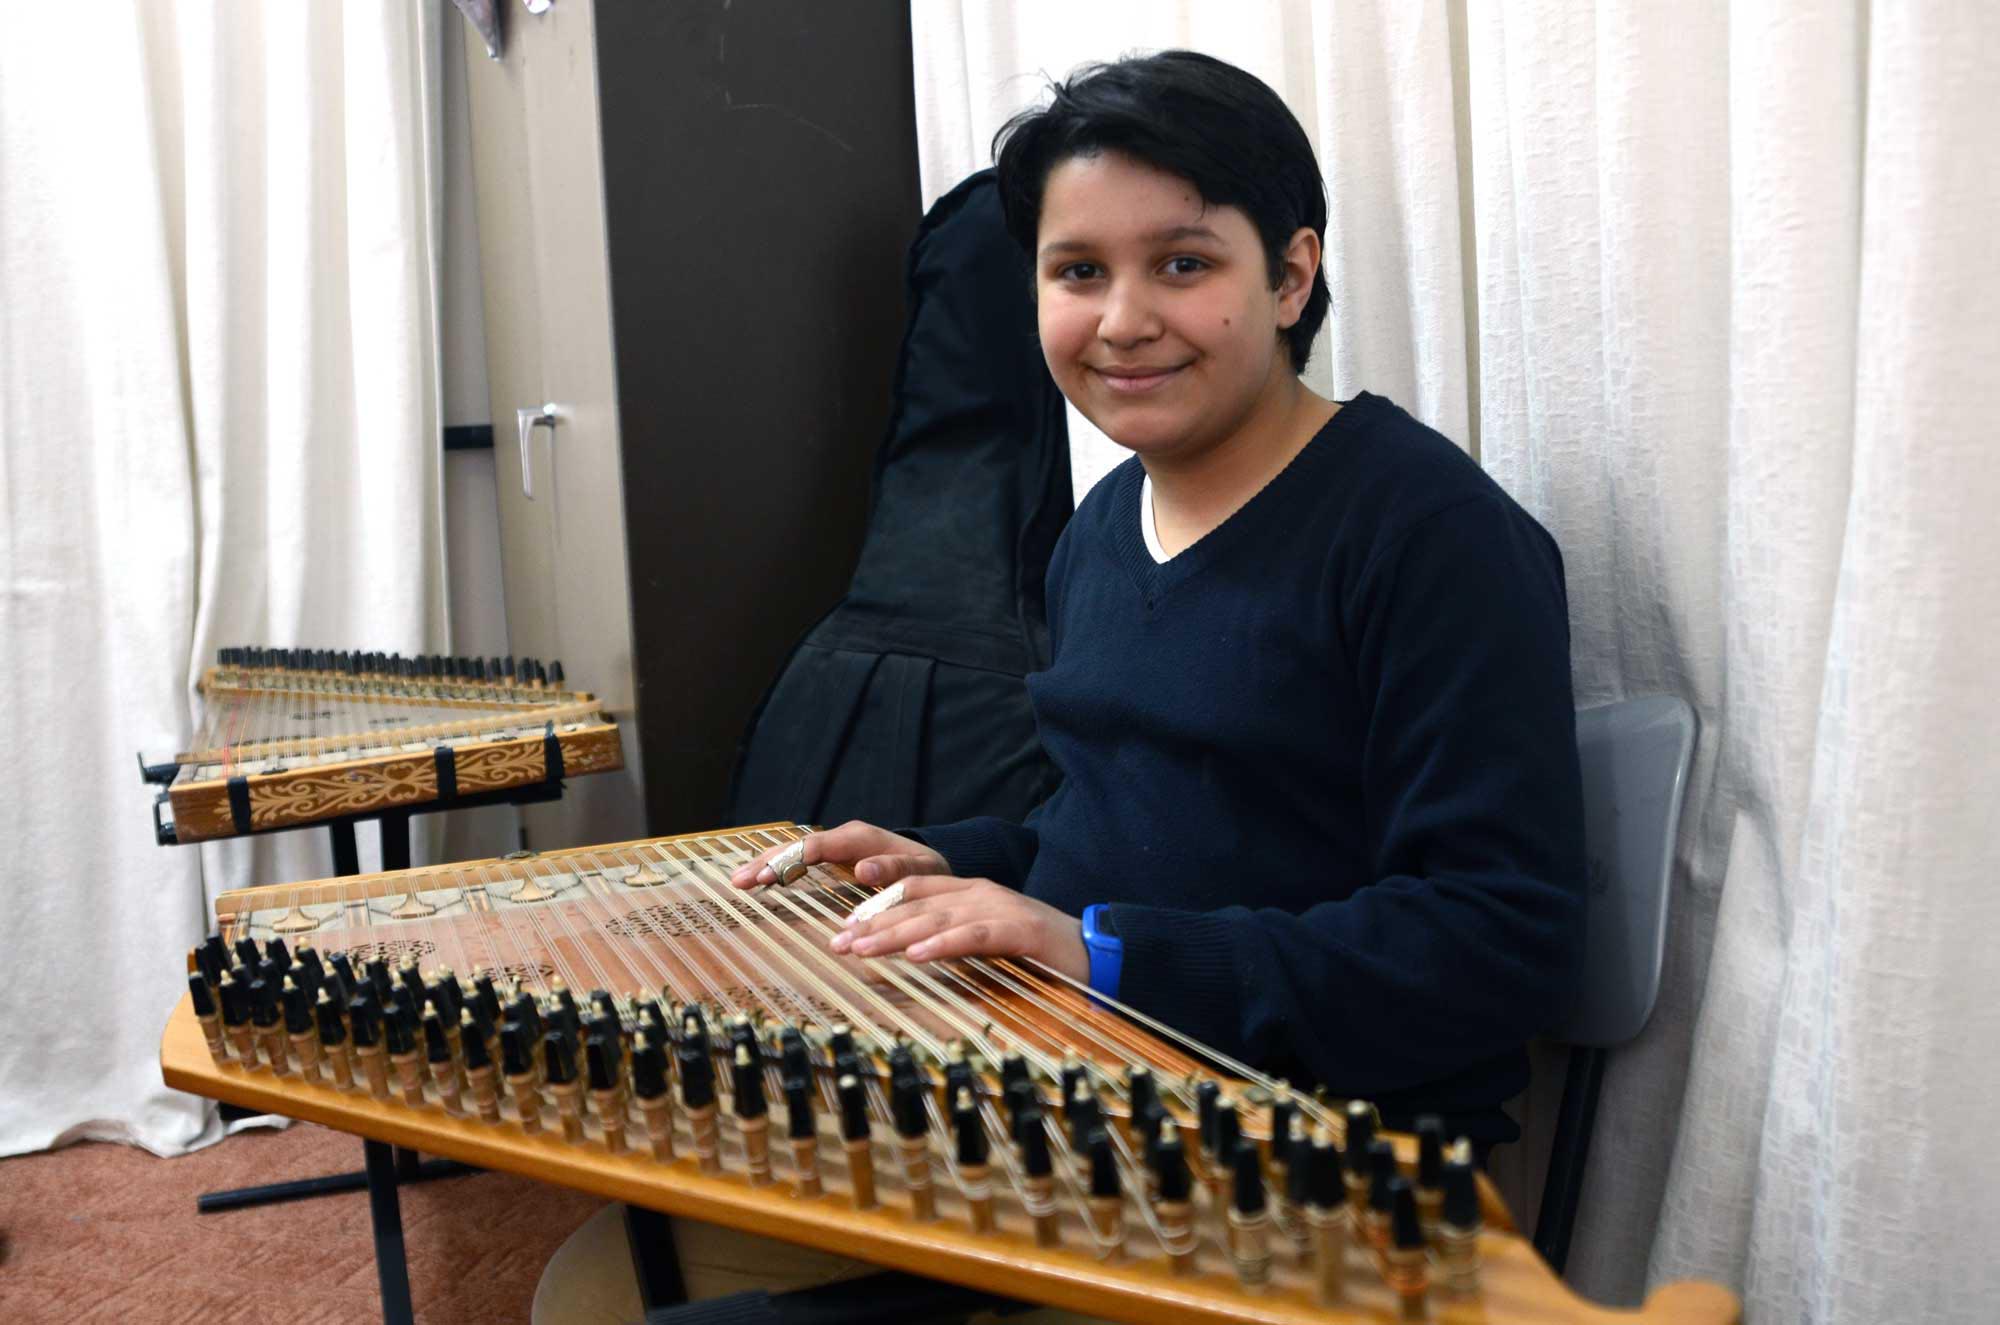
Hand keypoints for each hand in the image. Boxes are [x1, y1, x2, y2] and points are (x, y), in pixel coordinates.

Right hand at [729, 820, 948, 889]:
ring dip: (767, 863)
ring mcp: (837, 845)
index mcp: (861, 838)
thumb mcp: (922, 872)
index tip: (765, 877)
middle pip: (798, 845)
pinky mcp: (834, 856)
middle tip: (738, 881)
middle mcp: (844, 837)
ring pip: (794, 850)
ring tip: (738, 880)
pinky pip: (800, 858)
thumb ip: (895, 871)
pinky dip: (779, 866)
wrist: (932, 863)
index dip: (789, 861)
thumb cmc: (929, 872)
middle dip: (767, 861)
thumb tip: (861, 870)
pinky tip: (759, 879)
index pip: (817, 846)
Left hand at [827, 876, 1089, 983]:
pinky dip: (944, 943)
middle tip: (838, 944)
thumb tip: (910, 951)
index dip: (876, 906)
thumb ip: (954, 937)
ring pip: (937, 918)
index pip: (914, 890)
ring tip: (862, 948)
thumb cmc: (1038, 951)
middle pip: (916, 904)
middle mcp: (980, 893)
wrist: (1096, 949)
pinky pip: (975, 936)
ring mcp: (1001, 908)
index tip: (844, 928)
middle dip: (873, 924)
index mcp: (971, 891)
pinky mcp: (1021, 930)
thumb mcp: (987, 938)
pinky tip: (918, 954)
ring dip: (896, 933)